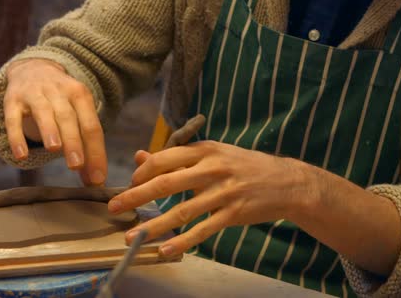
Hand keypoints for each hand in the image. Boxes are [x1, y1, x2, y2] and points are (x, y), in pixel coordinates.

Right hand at [3, 58, 106, 185]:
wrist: (33, 68)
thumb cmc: (61, 102)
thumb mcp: (77, 115)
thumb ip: (85, 146)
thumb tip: (93, 181)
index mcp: (80, 95)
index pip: (91, 126)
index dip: (96, 152)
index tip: (97, 179)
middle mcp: (59, 91)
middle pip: (68, 118)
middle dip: (73, 142)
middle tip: (76, 165)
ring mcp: (34, 93)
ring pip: (44, 112)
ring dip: (49, 130)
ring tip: (54, 150)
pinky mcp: (12, 99)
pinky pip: (13, 118)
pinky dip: (16, 136)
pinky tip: (21, 155)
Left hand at [108, 141, 314, 256]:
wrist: (287, 181)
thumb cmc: (244, 166)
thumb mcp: (213, 153)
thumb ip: (178, 156)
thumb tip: (141, 156)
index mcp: (204, 150)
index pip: (164, 159)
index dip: (142, 172)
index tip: (130, 184)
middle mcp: (212, 169)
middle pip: (166, 183)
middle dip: (136, 196)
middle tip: (114, 207)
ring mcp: (224, 192)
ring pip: (182, 211)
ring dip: (154, 225)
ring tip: (132, 236)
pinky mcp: (234, 213)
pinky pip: (203, 230)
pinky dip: (183, 242)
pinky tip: (166, 250)